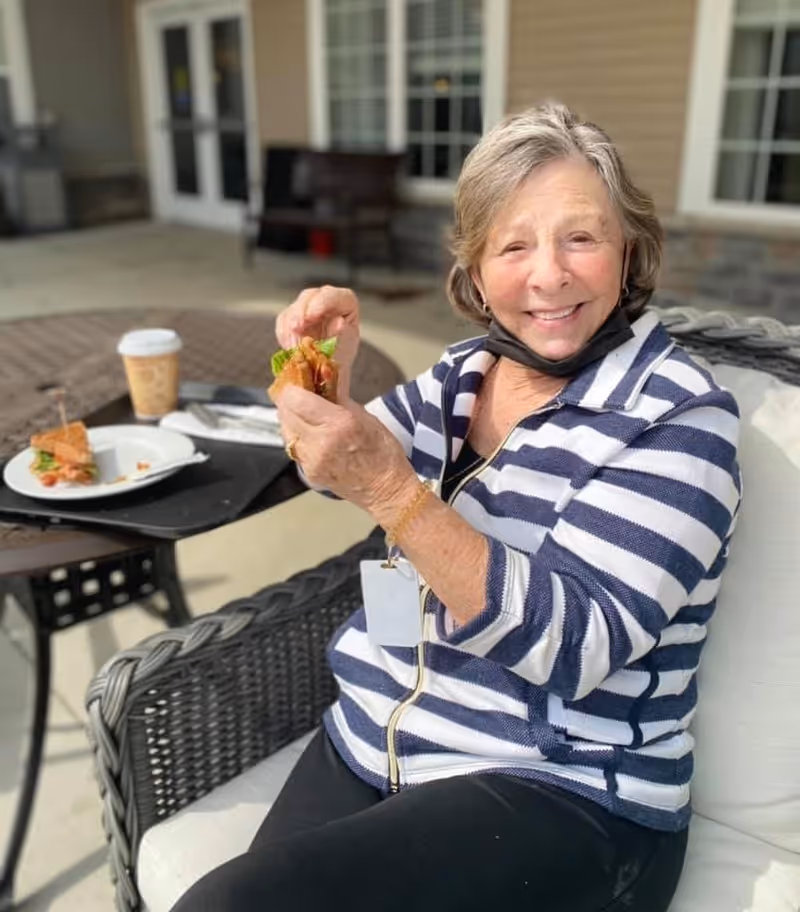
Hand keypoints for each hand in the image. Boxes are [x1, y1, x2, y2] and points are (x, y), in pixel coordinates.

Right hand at [275, 285, 359, 400]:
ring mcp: (307, 309)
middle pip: (310, 297)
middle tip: (296, 328)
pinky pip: (283, 321)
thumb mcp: (344, 349)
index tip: (312, 314)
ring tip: (292, 345)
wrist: (326, 374)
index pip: (337, 295)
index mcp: (345, 306)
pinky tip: (290, 347)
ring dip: (289, 326)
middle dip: (300, 312)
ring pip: (294, 309)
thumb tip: (338, 322)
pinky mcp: (292, 319)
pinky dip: (284, 334)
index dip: (324, 301)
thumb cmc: (339, 359)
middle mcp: (326, 303)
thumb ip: (341, 335)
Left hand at [276, 385, 417, 512]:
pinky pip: (293, 447)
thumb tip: (321, 382)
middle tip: (298, 395)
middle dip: (290, 401)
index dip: (292, 388)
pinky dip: (297, 436)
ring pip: (286, 430)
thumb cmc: (383, 453)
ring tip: (304, 414)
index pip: (296, 399)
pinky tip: (310, 433)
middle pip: (285, 413)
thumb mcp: (365, 416)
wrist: (386, 490)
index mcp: (338, 423)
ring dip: (291, 419)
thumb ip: (338, 400)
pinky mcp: (308, 472)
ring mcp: (312, 460)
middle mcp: (321, 442)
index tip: (297, 383)